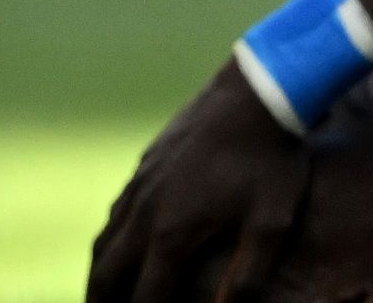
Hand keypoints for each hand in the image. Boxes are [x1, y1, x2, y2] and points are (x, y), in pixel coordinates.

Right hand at [84, 62, 303, 302]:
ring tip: (101, 292)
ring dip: (100, 271)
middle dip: (100, 301)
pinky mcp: (147, 160)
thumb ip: (247, 276)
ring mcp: (142, 182)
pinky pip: (117, 208)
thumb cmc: (272, 160)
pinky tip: (119, 240)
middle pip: (106, 272)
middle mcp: (145, 211)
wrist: (261, 90)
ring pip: (105, 238)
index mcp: (172, 234)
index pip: (146, 297)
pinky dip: (110, 236)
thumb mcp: (271, 224)